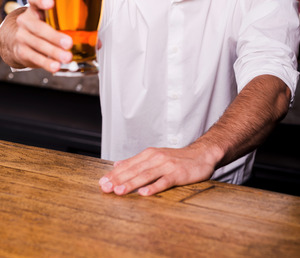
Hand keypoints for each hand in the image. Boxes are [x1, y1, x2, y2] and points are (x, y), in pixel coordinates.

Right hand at [1, 0, 72, 72]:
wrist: (16, 40)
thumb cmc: (40, 28)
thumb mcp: (50, 21)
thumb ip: (71, 28)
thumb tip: (94, 41)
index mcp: (35, 9)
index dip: (41, 0)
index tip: (50, 3)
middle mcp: (26, 21)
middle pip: (38, 27)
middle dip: (54, 36)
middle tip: (68, 42)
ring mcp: (22, 36)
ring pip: (38, 44)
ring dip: (54, 52)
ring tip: (67, 57)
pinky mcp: (21, 51)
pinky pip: (35, 57)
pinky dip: (46, 63)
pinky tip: (55, 65)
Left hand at [99, 145, 215, 196]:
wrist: (201, 154)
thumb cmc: (177, 158)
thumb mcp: (155, 156)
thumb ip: (136, 161)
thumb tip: (117, 165)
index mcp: (149, 154)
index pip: (128, 165)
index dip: (114, 174)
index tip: (101, 182)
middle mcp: (156, 158)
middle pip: (134, 170)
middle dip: (118, 179)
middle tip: (105, 188)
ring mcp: (167, 166)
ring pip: (146, 175)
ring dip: (131, 183)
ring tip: (119, 191)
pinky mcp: (178, 174)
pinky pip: (164, 182)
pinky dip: (154, 187)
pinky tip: (144, 193)